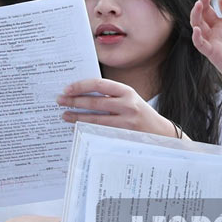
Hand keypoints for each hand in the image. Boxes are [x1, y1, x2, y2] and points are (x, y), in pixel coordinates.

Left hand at [57, 77, 178, 137]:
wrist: (161, 133)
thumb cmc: (140, 114)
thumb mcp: (129, 99)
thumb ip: (110, 95)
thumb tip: (81, 93)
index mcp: (127, 91)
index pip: (99, 84)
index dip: (81, 86)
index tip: (67, 88)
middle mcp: (127, 105)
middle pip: (95, 103)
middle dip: (74, 101)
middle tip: (60, 101)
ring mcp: (126, 123)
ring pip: (95, 119)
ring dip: (77, 117)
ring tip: (64, 115)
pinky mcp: (124, 136)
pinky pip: (100, 132)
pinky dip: (87, 130)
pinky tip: (77, 128)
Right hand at [190, 0, 221, 95]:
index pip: (216, 6)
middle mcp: (217, 30)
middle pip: (204, 12)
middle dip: (203, 0)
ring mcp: (213, 40)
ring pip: (197, 24)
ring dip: (196, 14)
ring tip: (198, 4)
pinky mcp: (212, 52)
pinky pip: (200, 43)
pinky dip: (196, 36)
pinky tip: (197, 29)